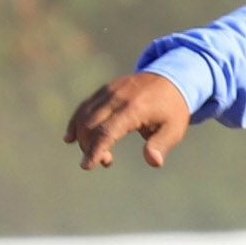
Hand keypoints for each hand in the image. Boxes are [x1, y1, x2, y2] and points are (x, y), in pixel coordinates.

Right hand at [64, 72, 190, 170]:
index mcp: (134, 109)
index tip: (86, 166)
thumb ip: (161, 145)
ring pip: (84, 116)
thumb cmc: (173, 109)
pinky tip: (71, 138)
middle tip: (107, 162)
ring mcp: (108, 92)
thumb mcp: (174, 129)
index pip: (107, 132)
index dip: (95, 150)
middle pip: (90, 125)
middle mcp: (116, 98)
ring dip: (84, 138)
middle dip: (90, 147)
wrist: (171, 78)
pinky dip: (76, 122)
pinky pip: (85, 106)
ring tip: (102, 153)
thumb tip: (153, 162)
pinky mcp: (104, 90)